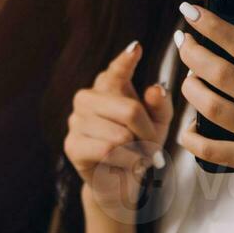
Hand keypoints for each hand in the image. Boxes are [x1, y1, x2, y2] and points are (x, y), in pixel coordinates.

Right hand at [64, 43, 173, 218]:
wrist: (120, 183)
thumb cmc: (138, 149)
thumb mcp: (158, 126)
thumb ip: (161, 106)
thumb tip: (155, 89)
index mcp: (108, 86)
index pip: (117, 70)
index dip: (126, 60)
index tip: (136, 49)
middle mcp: (88, 97)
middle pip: (129, 110)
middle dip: (146, 133)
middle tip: (150, 147)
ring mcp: (76, 120)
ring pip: (120, 135)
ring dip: (135, 152)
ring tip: (134, 157)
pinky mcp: (72, 144)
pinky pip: (107, 151)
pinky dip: (123, 161)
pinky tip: (122, 165)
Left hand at [177, 0, 233, 219]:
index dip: (215, 27)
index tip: (193, 14)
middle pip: (224, 74)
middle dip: (194, 54)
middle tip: (182, 43)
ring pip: (213, 107)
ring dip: (191, 90)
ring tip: (186, 79)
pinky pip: (211, 149)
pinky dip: (192, 137)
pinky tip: (189, 126)